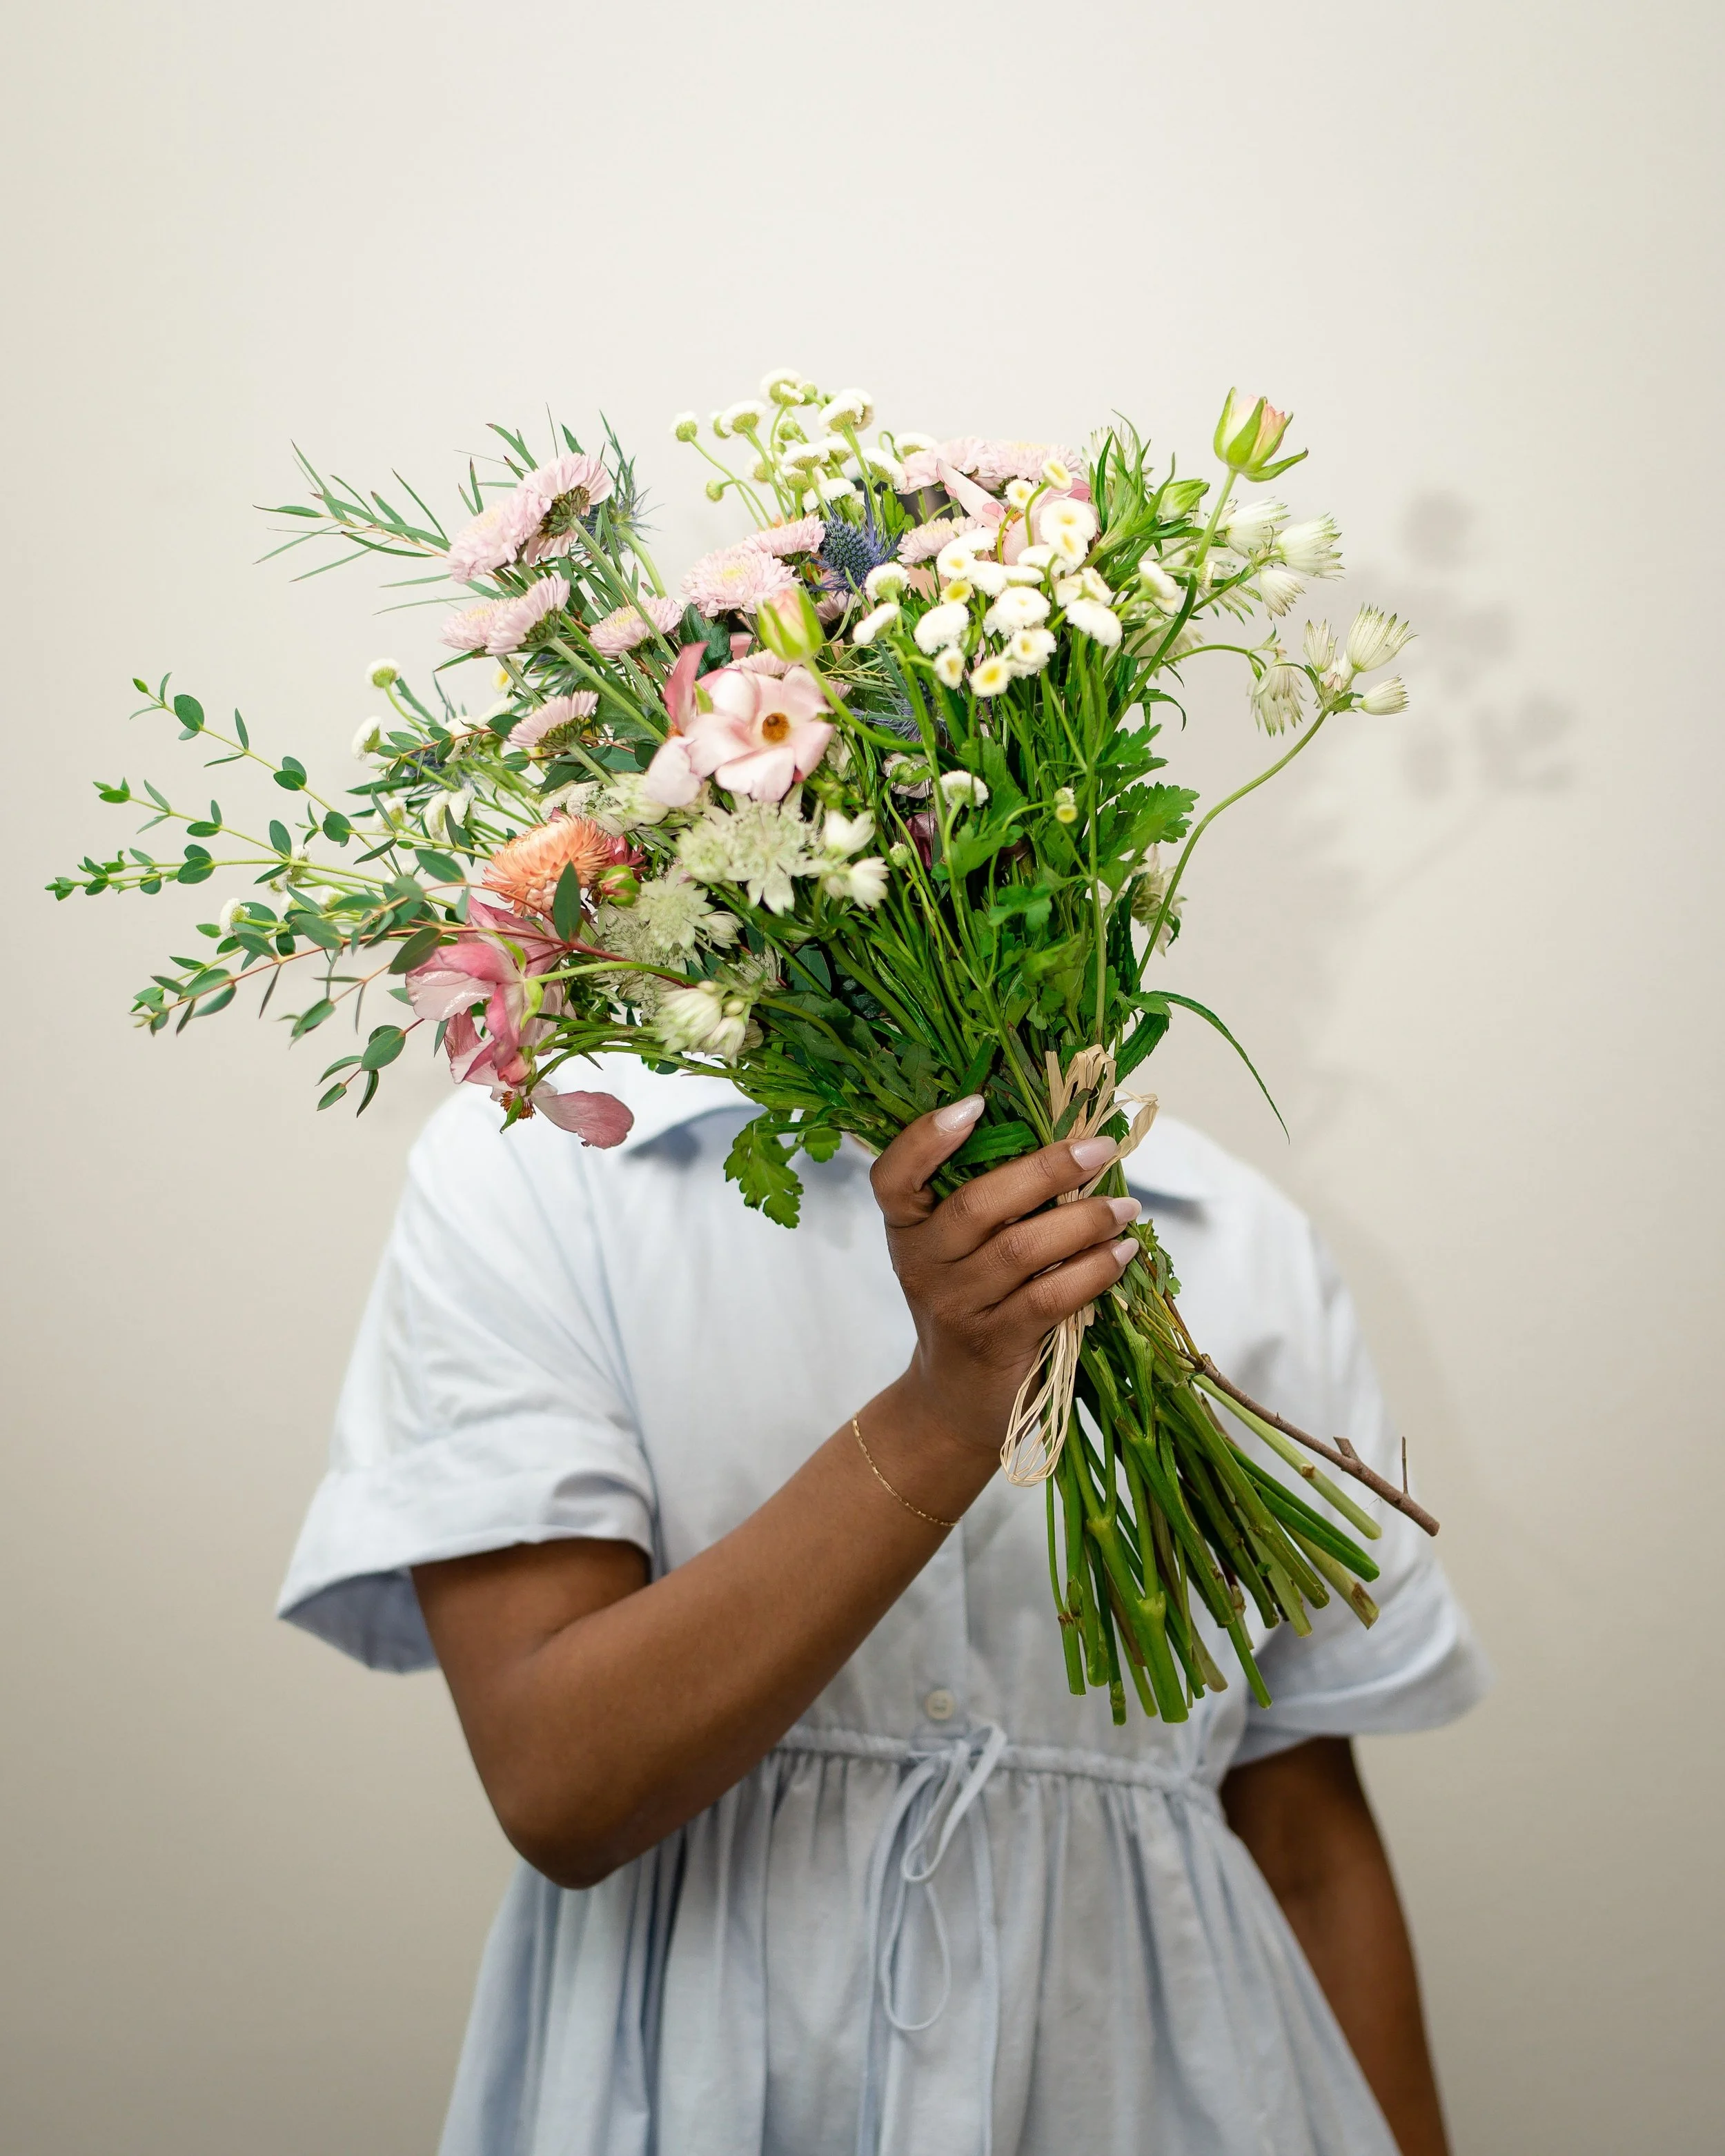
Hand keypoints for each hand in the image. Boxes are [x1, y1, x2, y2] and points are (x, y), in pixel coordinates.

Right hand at [868, 1096, 1141, 1456]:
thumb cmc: (969, 1303)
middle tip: (1100, 1150)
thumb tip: (1073, 1140)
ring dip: (1084, 1220)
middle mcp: (921, 1263)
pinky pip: (1049, 1297)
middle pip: (977, 1204)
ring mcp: (954, 1306)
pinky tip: (1123, 1253)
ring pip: (1022, 1249)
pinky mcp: (994, 1343)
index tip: (976, 1103)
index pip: (893, 1176)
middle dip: (1046, 1169)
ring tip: (1125, 1206)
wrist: (955, 1399)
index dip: (927, 1138)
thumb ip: (989, 1201)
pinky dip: (1093, 1270)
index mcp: (907, 1227)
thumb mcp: (956, 1250)